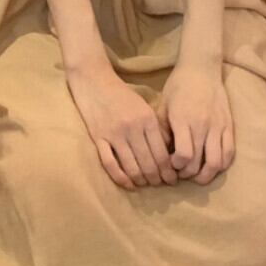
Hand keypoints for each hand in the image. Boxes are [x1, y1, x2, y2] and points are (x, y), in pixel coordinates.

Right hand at [66, 59, 178, 190]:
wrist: (94, 81)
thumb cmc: (121, 94)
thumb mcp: (144, 107)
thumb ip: (155, 128)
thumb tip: (168, 152)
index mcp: (147, 120)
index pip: (162, 154)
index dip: (168, 171)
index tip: (172, 180)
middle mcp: (132, 128)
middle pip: (148, 163)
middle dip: (156, 179)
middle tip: (160, 185)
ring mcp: (114, 134)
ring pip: (131, 167)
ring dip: (141, 180)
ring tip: (145, 184)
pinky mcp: (98, 138)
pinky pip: (110, 164)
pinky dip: (121, 178)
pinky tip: (128, 184)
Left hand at [156, 61, 234, 184]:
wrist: (201, 69)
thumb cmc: (178, 86)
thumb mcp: (163, 105)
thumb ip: (162, 129)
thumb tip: (161, 153)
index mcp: (183, 120)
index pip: (185, 155)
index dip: (177, 166)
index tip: (171, 165)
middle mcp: (202, 125)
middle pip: (199, 163)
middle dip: (188, 174)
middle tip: (181, 174)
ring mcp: (218, 127)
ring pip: (217, 163)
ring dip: (206, 175)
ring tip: (197, 175)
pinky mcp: (229, 126)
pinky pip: (229, 153)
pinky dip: (221, 165)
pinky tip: (212, 166)